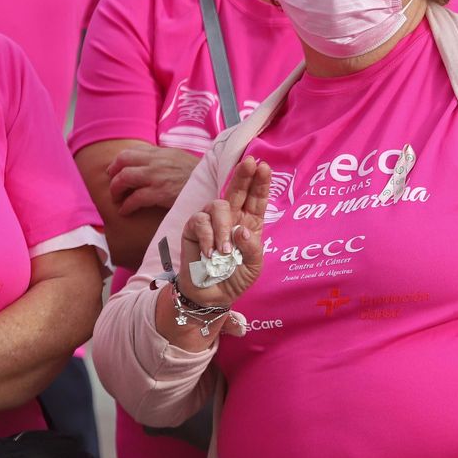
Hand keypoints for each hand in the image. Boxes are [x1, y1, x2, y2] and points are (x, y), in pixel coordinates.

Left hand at [109, 145, 200, 215]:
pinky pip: (135, 198)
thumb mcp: (179, 158)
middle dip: (113, 174)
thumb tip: (145, 161)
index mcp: (160, 153)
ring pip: (125, 178)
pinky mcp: (161, 193)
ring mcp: (157, 177)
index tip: (115, 171)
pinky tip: (125, 211)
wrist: (211, 184)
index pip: (131, 151)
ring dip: (116, 190)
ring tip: (117, 199)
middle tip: (113, 186)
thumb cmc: (196, 175)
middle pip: (123, 161)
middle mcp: (156, 162)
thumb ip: (161, 158)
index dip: (118, 162)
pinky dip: (126, 206)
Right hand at [178, 157, 270, 308]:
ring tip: (224, 252)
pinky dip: (207, 238)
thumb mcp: (253, 267)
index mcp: (250, 222)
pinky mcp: (193, 228)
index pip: (257, 199)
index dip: (261, 183)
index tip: (264, 167)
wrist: (211, 295)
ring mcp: (211, 221)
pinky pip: (199, 222)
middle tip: (249, 163)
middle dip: (243, 175)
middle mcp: (231, 217)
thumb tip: (241, 229)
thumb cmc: (235, 278)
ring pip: (217, 206)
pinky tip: (210, 253)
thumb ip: (251, 248)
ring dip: (222, 228)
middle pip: (237, 190)